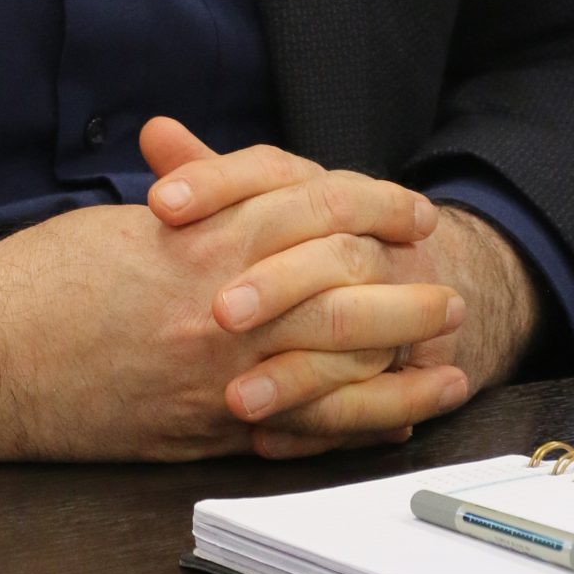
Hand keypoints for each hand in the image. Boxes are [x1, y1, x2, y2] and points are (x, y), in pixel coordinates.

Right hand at [0, 176, 467, 470]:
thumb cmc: (34, 284)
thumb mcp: (119, 228)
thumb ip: (190, 214)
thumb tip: (244, 206)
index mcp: (197, 241)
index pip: (313, 207)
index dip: (372, 203)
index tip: (408, 209)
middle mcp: (217, 308)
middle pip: (343, 286)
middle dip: (404, 285)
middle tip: (445, 284)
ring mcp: (215, 376)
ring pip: (337, 363)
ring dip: (400, 356)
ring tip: (448, 354)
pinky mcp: (202, 431)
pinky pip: (303, 429)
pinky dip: (358, 421)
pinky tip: (397, 416)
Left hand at [141, 124, 540, 456]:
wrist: (419, 275)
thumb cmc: (311, 236)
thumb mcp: (263, 200)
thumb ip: (206, 171)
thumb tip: (154, 131)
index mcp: (321, 190)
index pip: (272, 170)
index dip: (215, 182)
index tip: (160, 204)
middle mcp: (363, 240)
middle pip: (326, 253)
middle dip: (274, 285)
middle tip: (216, 313)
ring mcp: (396, 302)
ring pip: (353, 335)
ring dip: (295, 373)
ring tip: (237, 400)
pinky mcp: (405, 367)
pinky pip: (370, 403)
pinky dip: (319, 425)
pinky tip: (265, 443)